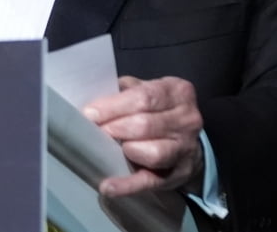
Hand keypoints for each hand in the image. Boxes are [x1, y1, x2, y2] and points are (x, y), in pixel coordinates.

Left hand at [83, 76, 204, 196]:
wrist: (186, 138)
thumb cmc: (157, 109)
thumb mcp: (147, 89)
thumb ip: (124, 90)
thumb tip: (95, 100)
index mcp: (177, 92)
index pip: (143, 98)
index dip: (112, 106)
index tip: (89, 113)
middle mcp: (186, 120)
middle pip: (145, 125)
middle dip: (114, 128)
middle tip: (95, 130)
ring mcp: (186, 149)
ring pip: (153, 153)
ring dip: (126, 150)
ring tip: (110, 148)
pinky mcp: (179, 174)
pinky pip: (151, 181)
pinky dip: (128, 185)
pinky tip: (108, 186)